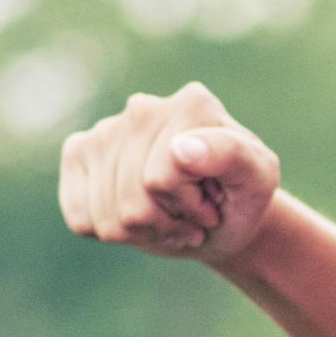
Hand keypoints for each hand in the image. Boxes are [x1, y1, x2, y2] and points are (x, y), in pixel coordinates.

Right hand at [58, 82, 280, 264]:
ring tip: (169, 215)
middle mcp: (141, 107)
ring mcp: (105, 129)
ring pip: (107, 217)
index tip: (215, 200)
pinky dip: (111, 232)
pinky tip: (139, 216)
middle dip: (166, 222)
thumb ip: (230, 155)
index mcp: (191, 104)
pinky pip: (81, 219)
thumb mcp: (257, 179)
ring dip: (142, 232)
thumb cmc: (241, 195)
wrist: (219, 216)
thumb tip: (180, 148)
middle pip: (132, 203)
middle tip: (192, 213)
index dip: (190, 206)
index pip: (162, 178)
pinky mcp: (78, 152)